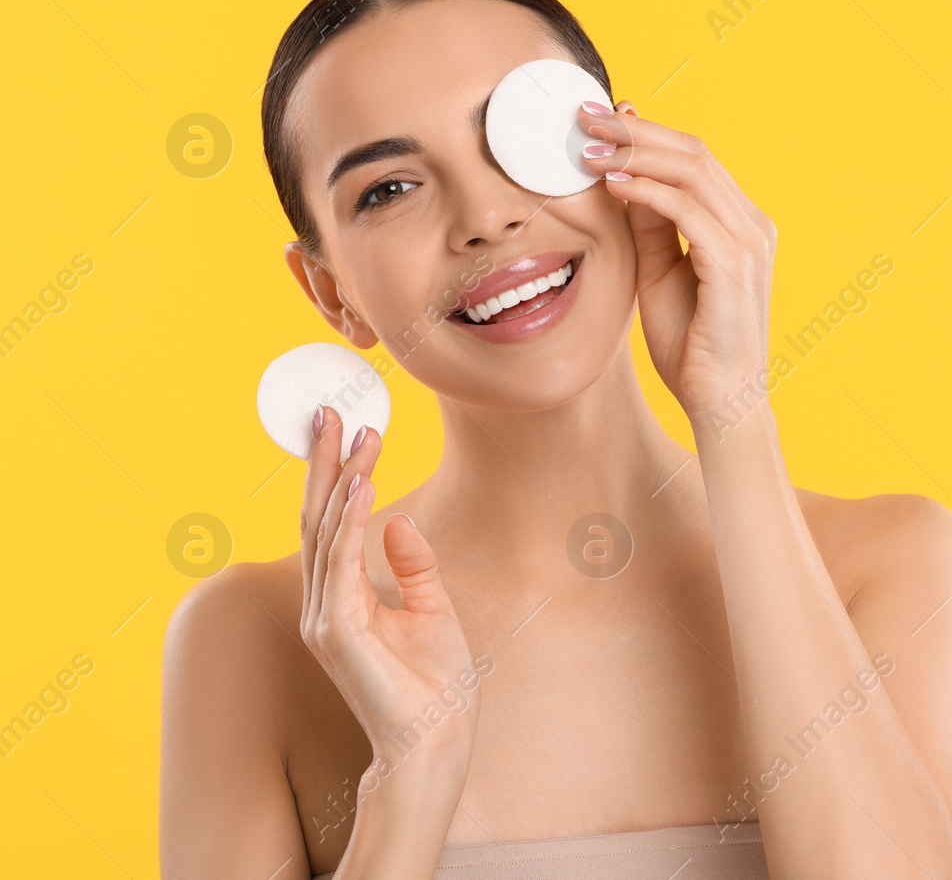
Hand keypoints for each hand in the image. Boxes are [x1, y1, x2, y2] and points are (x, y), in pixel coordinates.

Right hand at [300, 406, 478, 779]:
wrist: (435, 740)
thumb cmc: (434, 684)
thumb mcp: (432, 607)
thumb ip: (412, 564)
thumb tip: (397, 520)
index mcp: (341, 598)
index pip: (332, 523)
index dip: (337, 474)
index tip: (353, 428)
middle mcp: (323, 604)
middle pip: (317, 517)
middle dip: (324, 462)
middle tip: (332, 410)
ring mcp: (325, 618)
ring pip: (326, 532)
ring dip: (341, 479)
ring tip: (356, 434)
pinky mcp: (338, 631)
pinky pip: (340, 562)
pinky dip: (348, 521)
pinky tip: (359, 486)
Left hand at [577, 99, 776, 413]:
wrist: (720, 402)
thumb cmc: (692, 345)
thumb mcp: (660, 272)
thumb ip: (649, 225)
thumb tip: (621, 175)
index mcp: (742, 224)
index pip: (696, 159)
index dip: (647, 132)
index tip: (600, 119)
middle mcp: (753, 224)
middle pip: (695, 152)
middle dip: (636, 130)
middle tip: (585, 117)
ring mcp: (748, 242)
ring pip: (692, 170)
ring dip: (636, 152)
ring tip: (589, 147)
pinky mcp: (733, 264)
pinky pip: (687, 210)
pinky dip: (647, 190)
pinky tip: (612, 184)